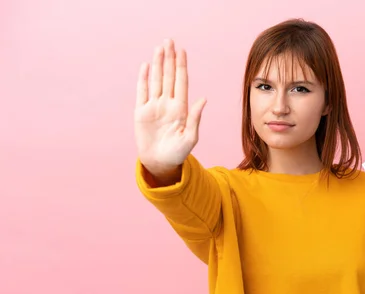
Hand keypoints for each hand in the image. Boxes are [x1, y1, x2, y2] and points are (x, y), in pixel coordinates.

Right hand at [134, 38, 206, 176]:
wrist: (160, 163)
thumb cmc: (178, 153)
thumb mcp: (190, 138)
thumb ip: (195, 118)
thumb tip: (203, 99)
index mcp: (181, 108)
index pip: (181, 82)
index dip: (181, 66)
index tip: (182, 51)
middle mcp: (168, 103)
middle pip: (168, 76)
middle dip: (169, 59)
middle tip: (169, 40)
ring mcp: (154, 106)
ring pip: (156, 80)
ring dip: (157, 64)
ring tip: (159, 48)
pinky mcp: (141, 112)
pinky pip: (142, 91)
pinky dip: (143, 79)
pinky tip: (146, 66)